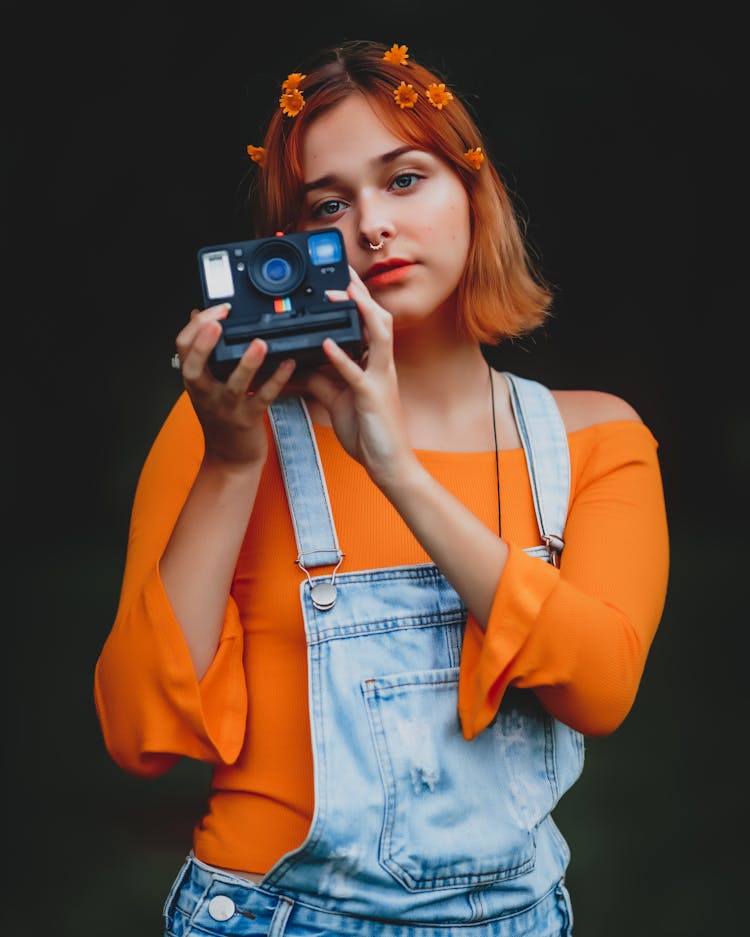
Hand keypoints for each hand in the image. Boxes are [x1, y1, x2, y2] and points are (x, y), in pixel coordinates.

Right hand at [174, 303, 295, 465]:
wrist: (230, 459)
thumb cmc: (220, 418)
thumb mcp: (205, 384)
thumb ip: (203, 353)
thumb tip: (199, 317)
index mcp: (195, 380)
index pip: (183, 348)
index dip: (196, 325)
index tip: (216, 310)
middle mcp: (206, 393)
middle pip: (194, 365)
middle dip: (204, 342)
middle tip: (219, 322)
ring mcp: (227, 408)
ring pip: (234, 384)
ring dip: (247, 363)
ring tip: (259, 343)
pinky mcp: (249, 419)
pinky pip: (264, 397)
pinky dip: (277, 380)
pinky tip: (288, 364)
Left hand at [299, 268, 417, 489]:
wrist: (388, 464)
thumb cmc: (368, 432)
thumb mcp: (338, 400)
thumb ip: (321, 379)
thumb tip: (297, 364)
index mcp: (374, 365)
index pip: (368, 324)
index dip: (357, 300)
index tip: (341, 279)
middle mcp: (381, 366)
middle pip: (378, 319)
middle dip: (362, 295)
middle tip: (343, 274)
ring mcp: (380, 379)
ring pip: (378, 335)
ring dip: (359, 312)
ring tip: (339, 295)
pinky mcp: (372, 398)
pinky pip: (357, 373)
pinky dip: (342, 357)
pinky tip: (326, 344)